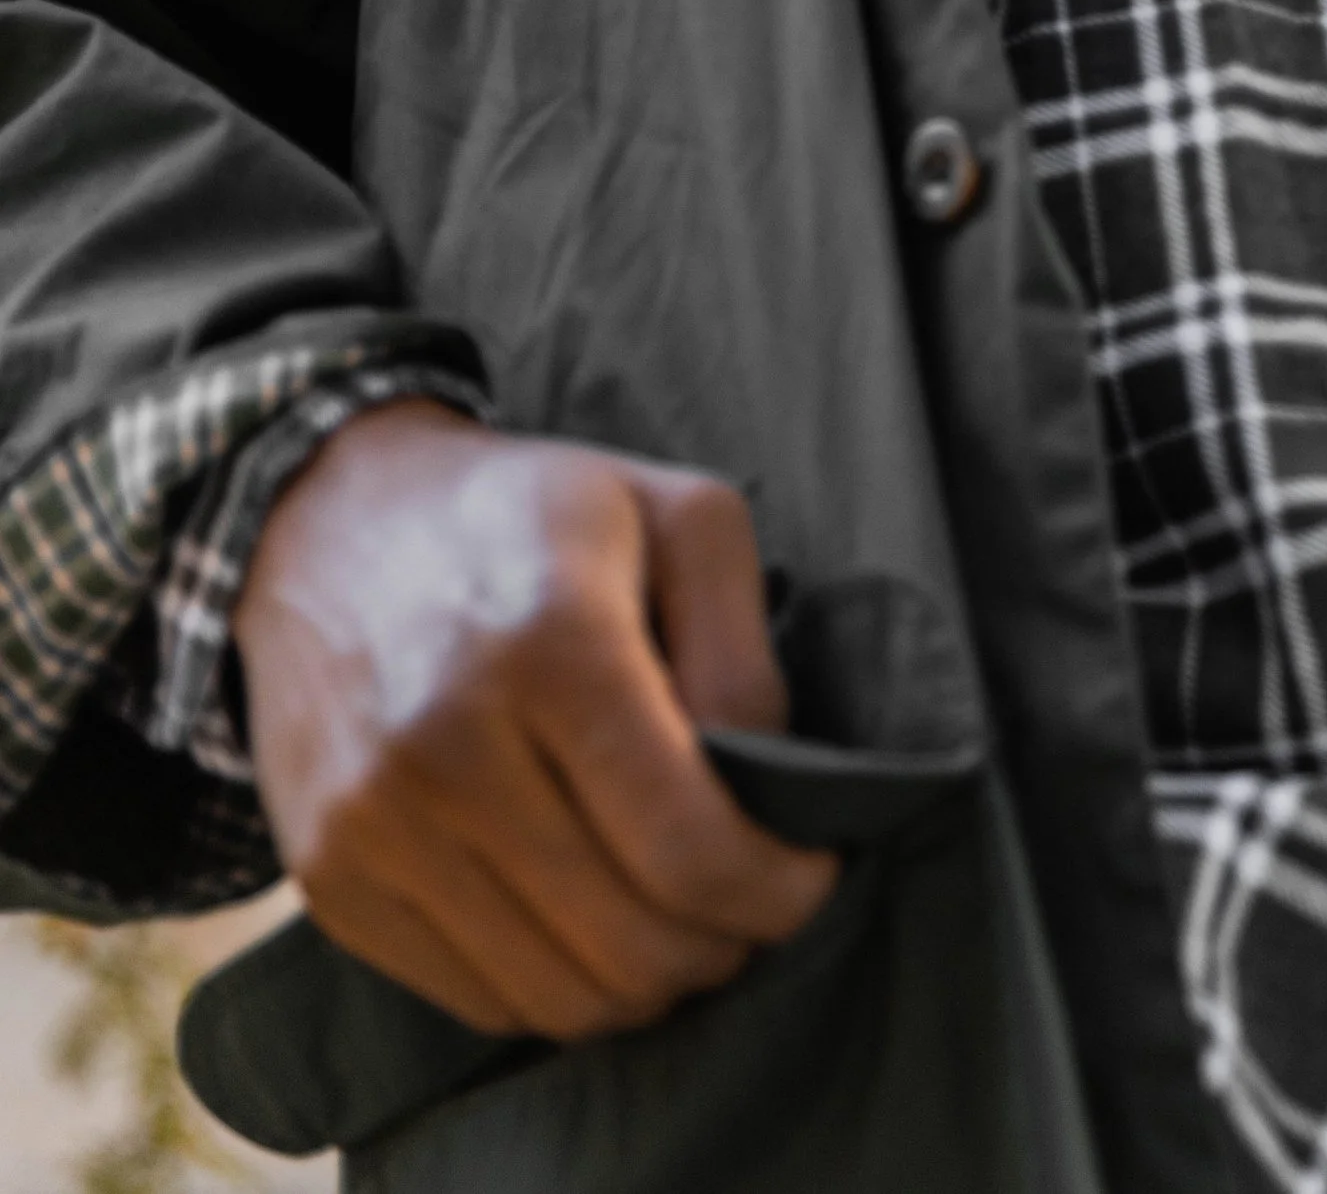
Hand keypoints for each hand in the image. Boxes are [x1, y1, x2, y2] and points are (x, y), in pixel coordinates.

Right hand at [234, 401, 838, 1040]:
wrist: (326, 520)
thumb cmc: (530, 514)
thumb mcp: (677, 515)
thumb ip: (744, 652)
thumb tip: (767, 796)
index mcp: (550, 641)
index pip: (689, 847)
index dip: (777, 893)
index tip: (811, 877)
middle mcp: (445, 744)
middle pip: (629, 945)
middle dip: (723, 946)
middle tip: (751, 904)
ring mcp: (372, 824)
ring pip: (556, 998)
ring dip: (644, 985)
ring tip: (677, 918)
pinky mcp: (329, 878)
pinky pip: (476, 1001)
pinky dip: (555, 987)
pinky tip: (586, 918)